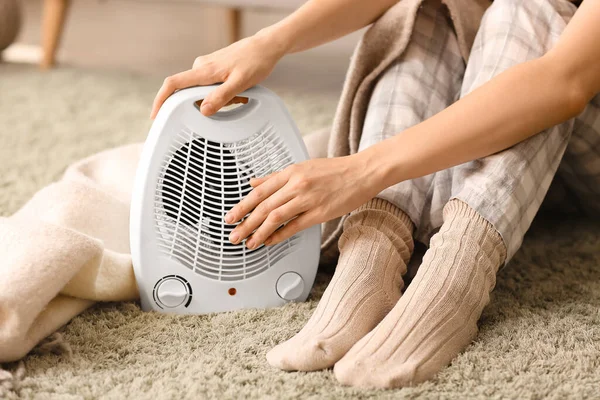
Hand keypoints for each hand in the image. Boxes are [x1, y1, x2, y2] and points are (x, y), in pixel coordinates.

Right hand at [150, 31, 285, 118]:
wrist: (265, 47)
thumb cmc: (255, 63)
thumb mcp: (240, 84)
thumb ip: (221, 97)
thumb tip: (203, 110)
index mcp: (204, 71)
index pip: (173, 84)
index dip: (161, 100)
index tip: (156, 114)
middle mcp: (201, 66)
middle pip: (190, 92)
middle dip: (206, 104)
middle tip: (231, 103)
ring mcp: (206, 66)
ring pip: (203, 91)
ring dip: (219, 99)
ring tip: (240, 96)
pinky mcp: (213, 67)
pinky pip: (210, 85)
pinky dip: (222, 93)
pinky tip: (238, 92)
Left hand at [224, 154, 381, 248]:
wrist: (362, 172)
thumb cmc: (334, 170)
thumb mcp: (302, 167)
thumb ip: (276, 177)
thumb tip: (253, 183)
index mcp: (290, 172)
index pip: (259, 192)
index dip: (242, 206)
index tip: (230, 217)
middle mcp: (297, 184)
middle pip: (264, 206)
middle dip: (245, 222)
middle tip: (233, 235)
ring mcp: (308, 199)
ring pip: (276, 217)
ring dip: (258, 232)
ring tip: (248, 242)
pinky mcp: (320, 212)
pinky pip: (294, 226)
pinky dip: (279, 235)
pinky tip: (269, 241)